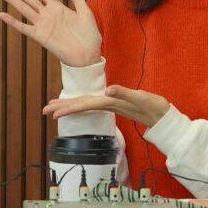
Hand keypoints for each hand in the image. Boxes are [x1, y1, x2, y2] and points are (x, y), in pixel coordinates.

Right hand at [0, 0, 100, 67]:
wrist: (88, 56)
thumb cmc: (89, 36)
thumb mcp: (85, 13)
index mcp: (57, 7)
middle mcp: (47, 14)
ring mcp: (42, 25)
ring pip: (23, 8)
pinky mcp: (40, 36)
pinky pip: (24, 28)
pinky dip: (13, 21)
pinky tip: (1, 15)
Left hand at [43, 84, 170, 128]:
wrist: (164, 117)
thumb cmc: (153, 107)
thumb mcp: (140, 98)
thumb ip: (124, 93)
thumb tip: (107, 91)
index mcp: (110, 103)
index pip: (84, 104)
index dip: (68, 107)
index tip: (52, 112)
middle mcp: (107, 104)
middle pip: (80, 106)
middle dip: (62, 108)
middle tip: (43, 110)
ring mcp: (111, 105)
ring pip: (85, 105)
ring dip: (69, 106)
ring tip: (54, 108)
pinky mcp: (115, 103)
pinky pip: (94, 103)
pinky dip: (82, 103)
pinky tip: (79, 103)